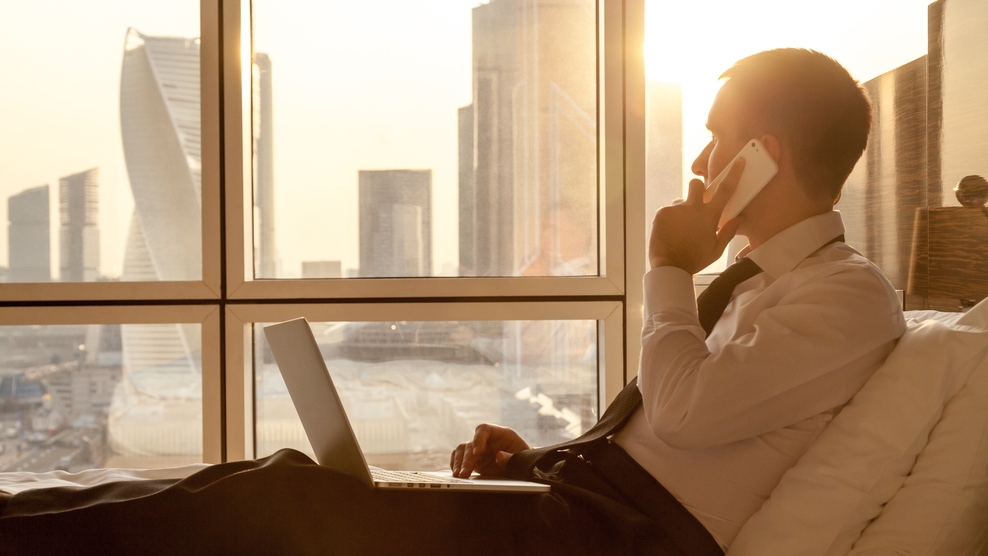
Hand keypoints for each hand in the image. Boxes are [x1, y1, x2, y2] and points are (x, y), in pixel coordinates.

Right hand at [449, 424, 530, 477]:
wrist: (523, 467)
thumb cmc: (524, 459)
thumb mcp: (522, 458)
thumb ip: (511, 458)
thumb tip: (499, 456)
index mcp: (501, 434)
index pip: (484, 429)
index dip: (478, 439)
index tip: (477, 453)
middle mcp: (487, 440)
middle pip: (471, 443)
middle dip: (467, 459)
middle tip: (464, 473)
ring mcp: (479, 449)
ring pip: (462, 450)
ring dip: (458, 462)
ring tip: (458, 475)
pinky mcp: (474, 460)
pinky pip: (459, 457)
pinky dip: (455, 464)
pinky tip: (456, 472)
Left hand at [648, 158, 744, 273]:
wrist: (670, 267)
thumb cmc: (695, 259)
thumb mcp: (716, 249)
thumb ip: (728, 232)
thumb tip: (740, 218)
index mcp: (709, 216)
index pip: (725, 190)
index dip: (734, 174)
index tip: (739, 161)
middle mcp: (693, 207)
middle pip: (696, 185)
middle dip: (697, 189)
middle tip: (695, 203)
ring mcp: (676, 209)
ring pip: (680, 203)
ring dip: (681, 212)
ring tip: (679, 230)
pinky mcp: (662, 212)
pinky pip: (668, 211)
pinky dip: (669, 220)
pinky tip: (670, 233)